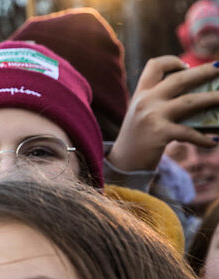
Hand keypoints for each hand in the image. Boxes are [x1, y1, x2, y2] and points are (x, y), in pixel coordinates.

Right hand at [110, 57, 218, 172]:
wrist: (123, 163)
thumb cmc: (138, 138)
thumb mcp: (143, 114)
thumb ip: (161, 102)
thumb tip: (198, 97)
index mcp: (141, 93)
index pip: (155, 66)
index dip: (173, 61)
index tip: (186, 67)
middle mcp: (145, 101)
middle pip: (179, 78)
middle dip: (204, 71)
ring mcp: (152, 116)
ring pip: (190, 101)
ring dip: (214, 98)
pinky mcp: (159, 133)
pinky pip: (189, 132)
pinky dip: (203, 139)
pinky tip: (214, 142)